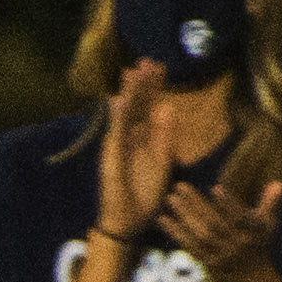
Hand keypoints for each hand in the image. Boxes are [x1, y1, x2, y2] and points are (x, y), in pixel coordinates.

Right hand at [94, 60, 172, 240]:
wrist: (129, 220)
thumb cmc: (145, 193)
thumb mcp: (163, 160)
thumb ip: (165, 135)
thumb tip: (169, 106)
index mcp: (143, 138)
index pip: (149, 106)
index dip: (154, 87)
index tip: (160, 67)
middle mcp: (129, 138)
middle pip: (137, 105)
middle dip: (142, 84)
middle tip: (147, 60)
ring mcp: (118, 146)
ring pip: (125, 115)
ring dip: (129, 94)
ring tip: (133, 71)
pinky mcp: (111, 158)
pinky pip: (114, 134)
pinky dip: (116, 118)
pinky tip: (119, 100)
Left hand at [162, 177, 281, 281]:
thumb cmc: (260, 248)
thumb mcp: (267, 226)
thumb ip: (269, 204)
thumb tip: (280, 183)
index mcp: (255, 234)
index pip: (241, 218)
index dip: (229, 204)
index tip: (216, 188)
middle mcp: (239, 245)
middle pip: (215, 224)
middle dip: (196, 204)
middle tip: (179, 186)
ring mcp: (223, 256)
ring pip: (201, 235)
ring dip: (183, 216)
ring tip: (169, 199)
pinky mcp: (208, 264)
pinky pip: (190, 247)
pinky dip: (176, 232)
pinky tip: (163, 219)